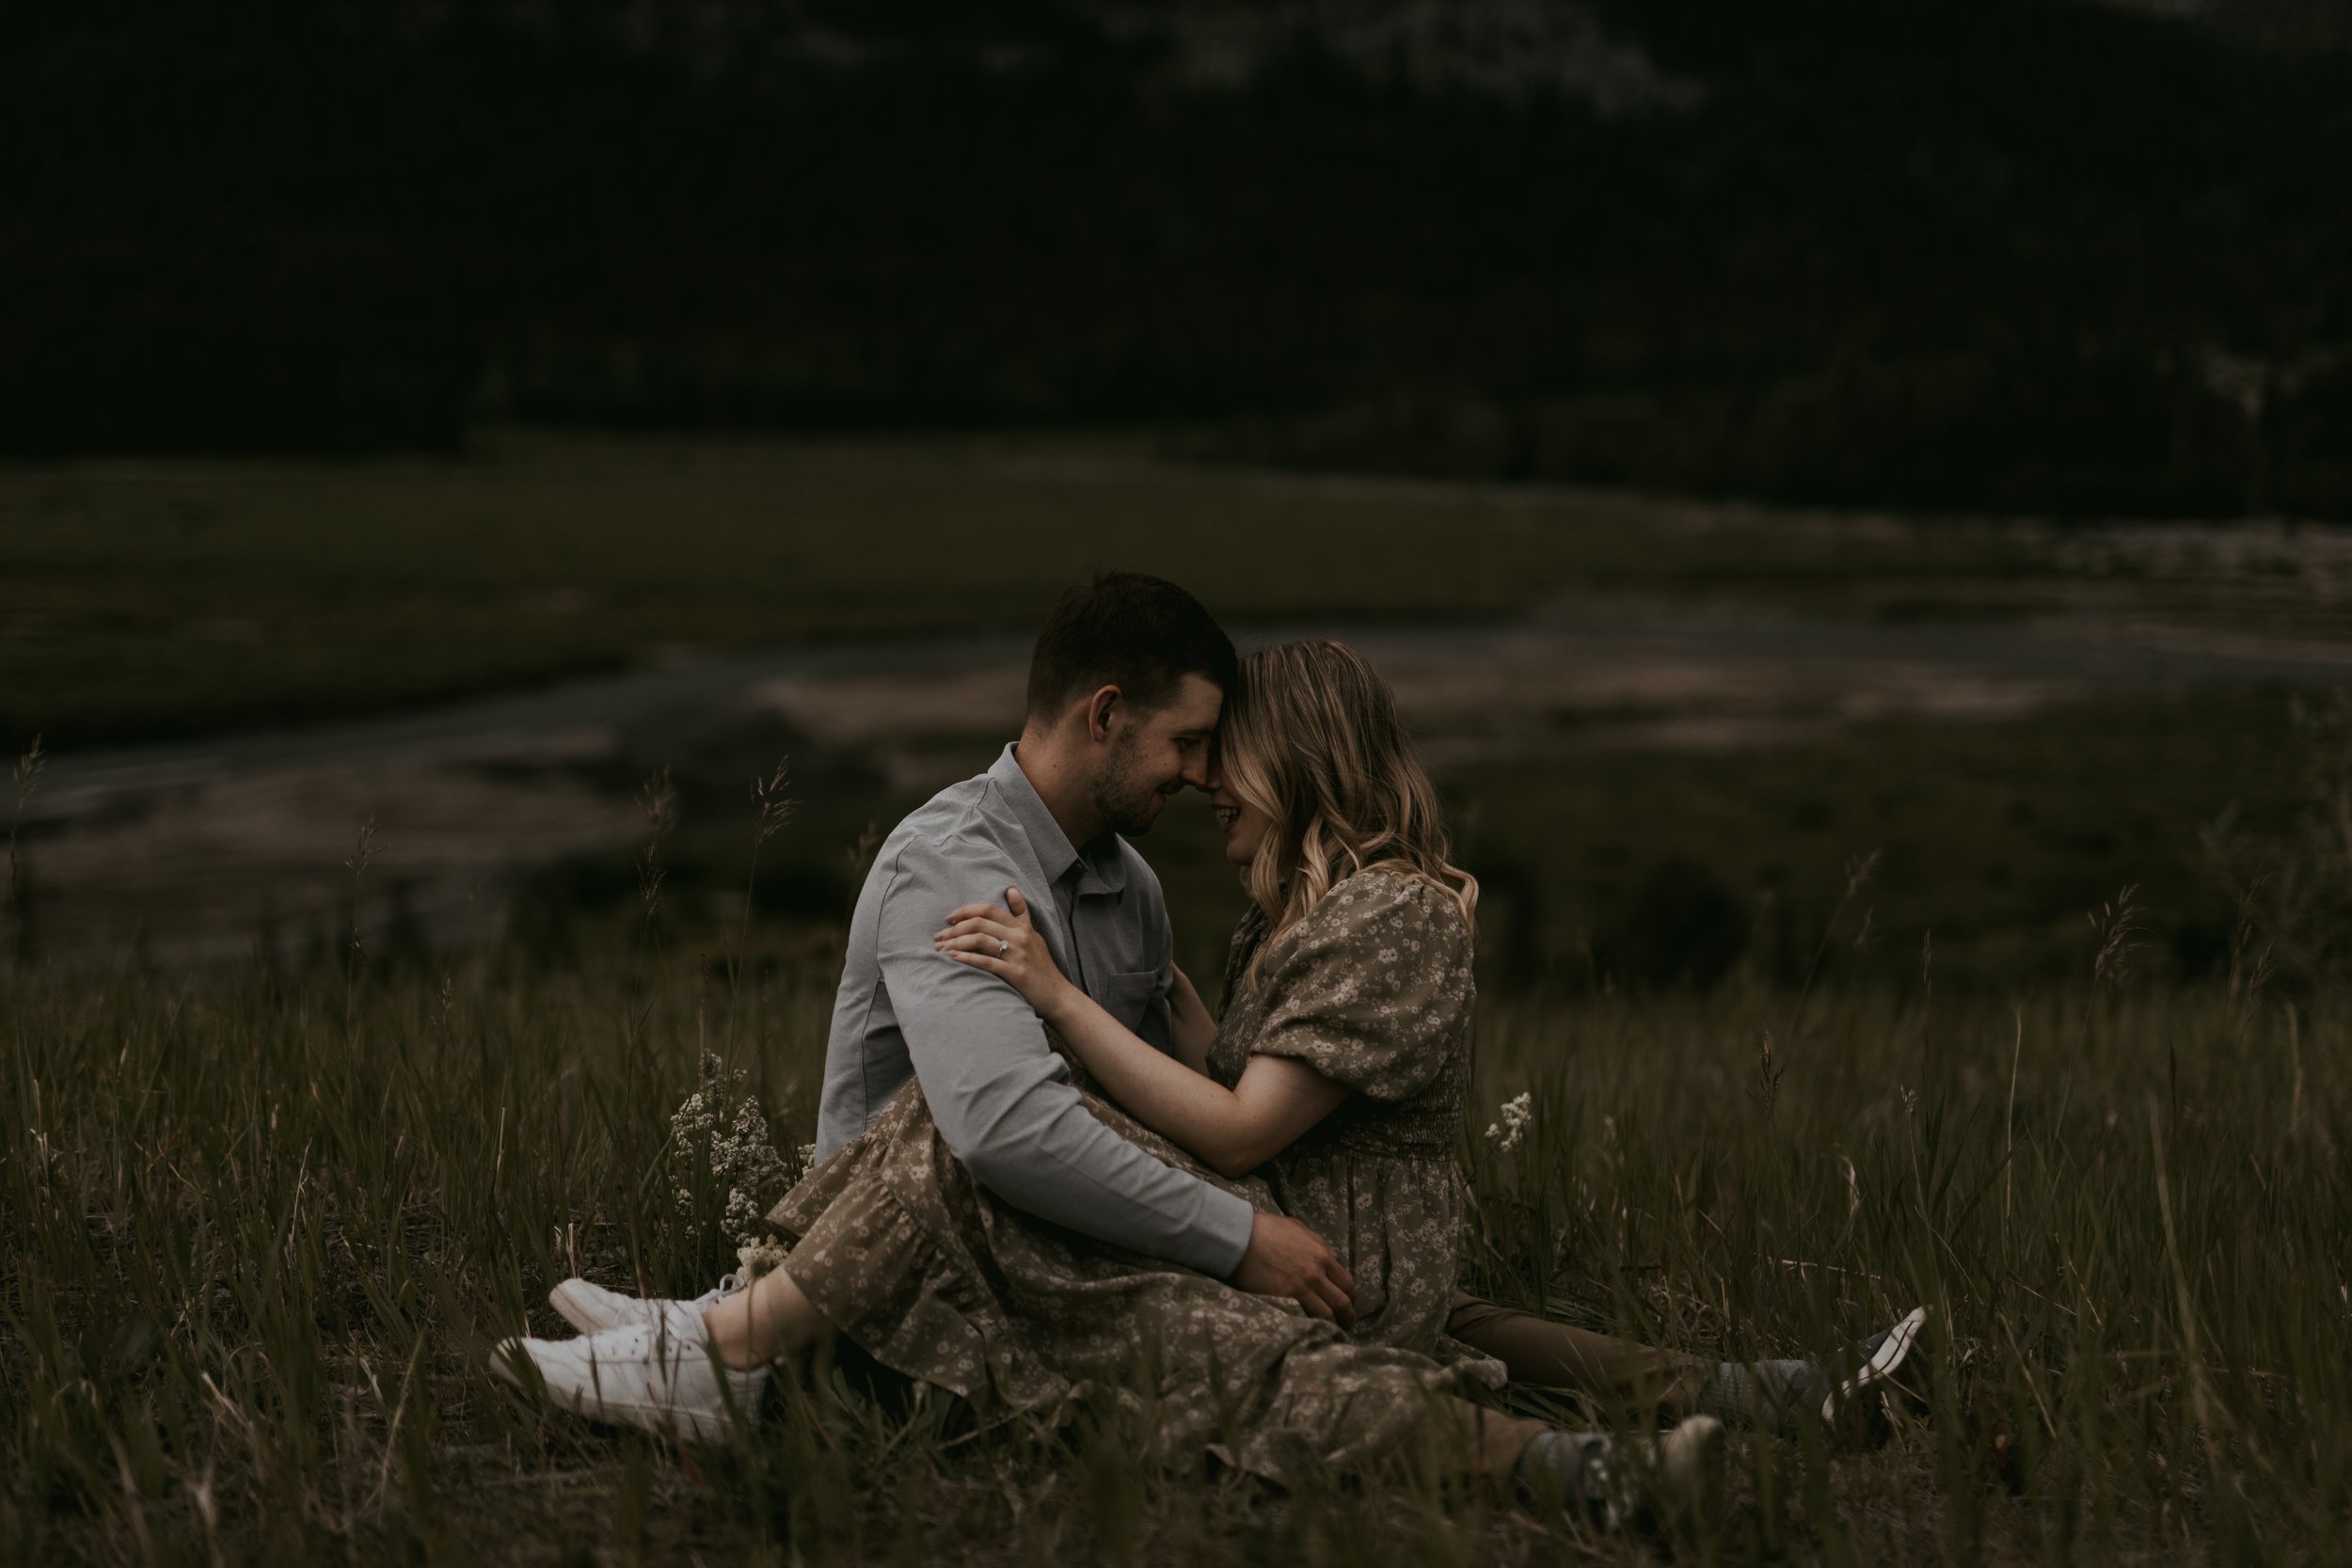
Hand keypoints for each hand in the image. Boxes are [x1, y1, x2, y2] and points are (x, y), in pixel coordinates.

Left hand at [936, 887, 1071, 1015]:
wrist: (1056, 994)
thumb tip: (1011, 888)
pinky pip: (986, 962)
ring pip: (979, 940)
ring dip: (955, 943)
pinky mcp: (1015, 973)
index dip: (965, 911)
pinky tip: (954, 958)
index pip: (988, 910)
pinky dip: (967, 958)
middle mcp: (1019, 937)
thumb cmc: (1041, 965)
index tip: (949, 919)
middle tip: (939, 937)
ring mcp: (1017, 955)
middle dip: (954, 929)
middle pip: (979, 923)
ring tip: (941, 949)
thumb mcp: (1034, 934)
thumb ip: (1020, 913)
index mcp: (1021, 927)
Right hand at [1231, 1212, 1355, 1328]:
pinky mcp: (1284, 1298)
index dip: (1350, 1296)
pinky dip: (1312, 1325)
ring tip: (1330, 1332)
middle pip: (1342, 1301)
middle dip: (1347, 1315)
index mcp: (1322, 1254)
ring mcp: (1301, 1287)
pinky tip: (1311, 1330)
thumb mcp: (1298, 1228)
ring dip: (1333, 1325)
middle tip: (1346, 1324)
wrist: (1240, 1237)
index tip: (1347, 1303)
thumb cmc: (1265, 1229)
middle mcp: (1316, 1272)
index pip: (1347, 1282)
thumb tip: (1330, 1256)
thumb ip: (1317, 1243)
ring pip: (1327, 1314)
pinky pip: (1306, 1317)